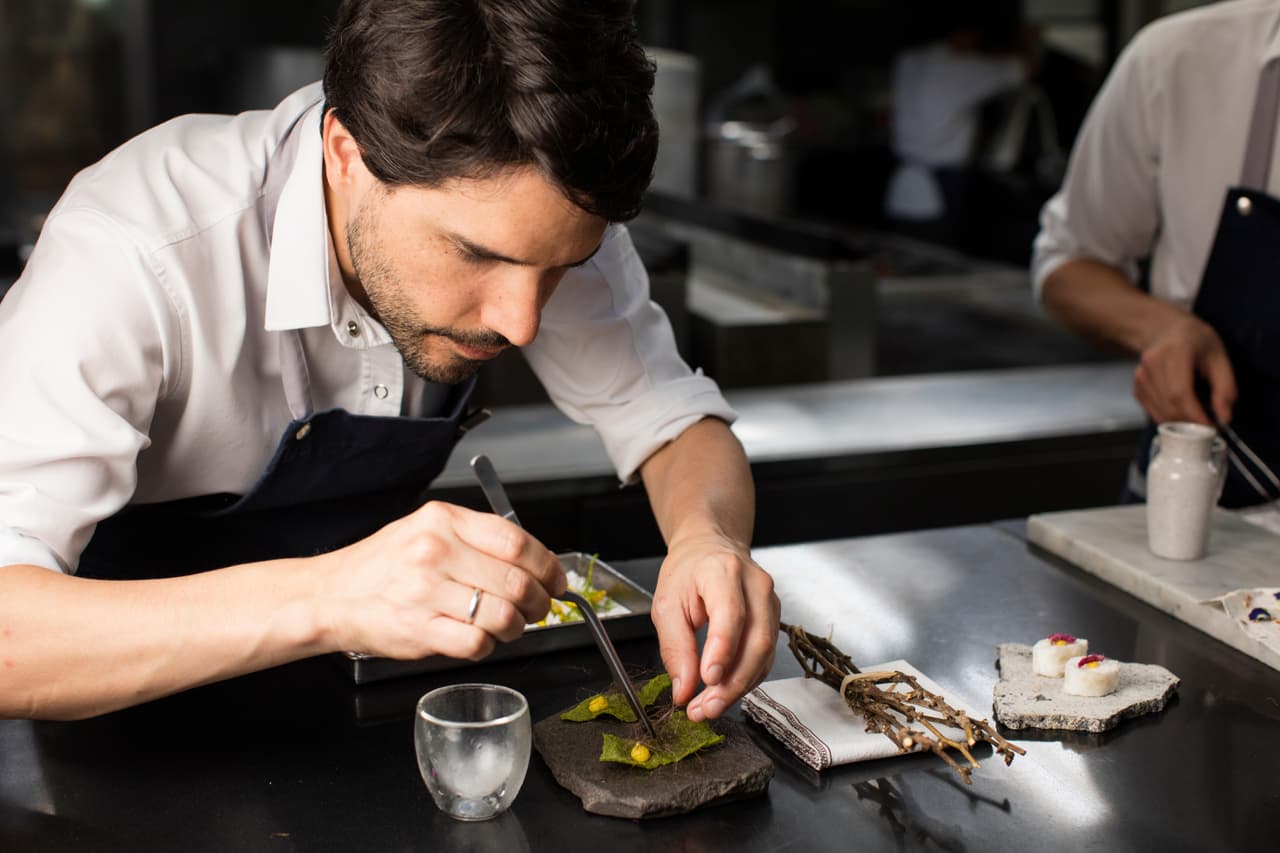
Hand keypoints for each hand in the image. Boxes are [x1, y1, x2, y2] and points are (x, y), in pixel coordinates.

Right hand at [315, 501, 565, 661]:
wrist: (329, 595)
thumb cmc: (383, 566)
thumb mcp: (427, 530)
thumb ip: (476, 538)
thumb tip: (534, 560)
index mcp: (443, 521)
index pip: (516, 542)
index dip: (548, 565)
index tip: (556, 579)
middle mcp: (435, 552)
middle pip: (517, 581)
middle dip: (540, 602)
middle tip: (540, 609)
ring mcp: (426, 592)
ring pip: (503, 615)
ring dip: (517, 628)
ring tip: (508, 626)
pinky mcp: (419, 630)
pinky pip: (477, 643)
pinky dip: (488, 646)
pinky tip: (479, 639)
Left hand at [650, 532, 779, 721]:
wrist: (710, 551)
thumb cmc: (688, 573)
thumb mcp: (667, 605)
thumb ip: (675, 648)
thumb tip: (684, 690)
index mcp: (724, 571)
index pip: (732, 613)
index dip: (723, 649)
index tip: (708, 679)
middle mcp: (756, 585)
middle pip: (757, 639)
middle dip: (732, 681)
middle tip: (706, 707)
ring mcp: (771, 603)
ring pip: (765, 653)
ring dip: (738, 687)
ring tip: (708, 707)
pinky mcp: (774, 620)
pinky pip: (765, 657)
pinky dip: (746, 680)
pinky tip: (724, 693)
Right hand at [1134, 313, 1235, 424]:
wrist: (1165, 329)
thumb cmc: (1195, 341)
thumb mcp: (1219, 357)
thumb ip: (1225, 387)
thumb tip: (1224, 417)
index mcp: (1175, 351)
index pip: (1179, 392)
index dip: (1194, 415)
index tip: (1210, 428)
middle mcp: (1152, 363)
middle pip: (1169, 405)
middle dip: (1190, 423)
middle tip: (1208, 428)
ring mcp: (1141, 376)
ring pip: (1160, 412)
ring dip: (1181, 423)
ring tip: (1197, 416)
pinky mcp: (1137, 387)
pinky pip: (1153, 412)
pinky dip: (1170, 417)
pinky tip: (1181, 408)